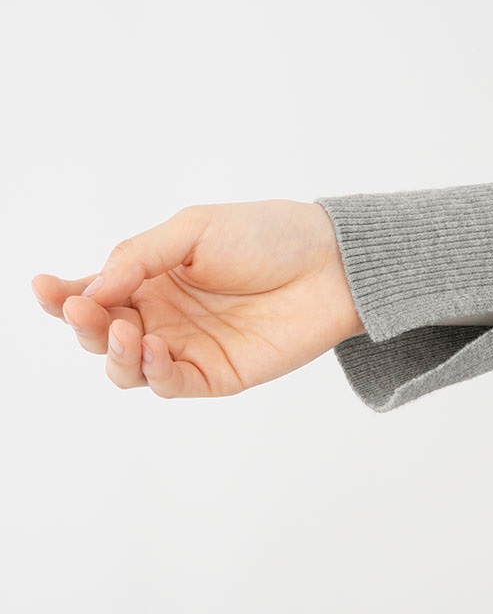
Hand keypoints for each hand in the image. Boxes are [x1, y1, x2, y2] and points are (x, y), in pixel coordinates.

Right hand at [31, 201, 365, 397]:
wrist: (330, 263)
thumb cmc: (268, 236)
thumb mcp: (194, 230)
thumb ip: (139, 256)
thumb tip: (88, 290)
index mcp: (154, 276)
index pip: (96, 292)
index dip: (63, 296)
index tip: (42, 287)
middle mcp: (165, 314)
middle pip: (103, 334)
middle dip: (86, 324)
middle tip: (84, 309)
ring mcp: (189, 346)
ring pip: (128, 368)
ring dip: (114, 351)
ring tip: (126, 328)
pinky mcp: (216, 373)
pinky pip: (170, 383)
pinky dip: (152, 371)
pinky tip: (153, 346)